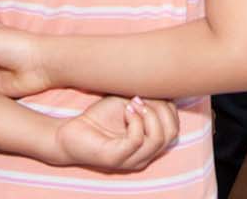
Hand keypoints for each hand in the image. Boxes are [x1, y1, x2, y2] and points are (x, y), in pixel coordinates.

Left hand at [54, 95, 179, 170]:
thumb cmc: (100, 117)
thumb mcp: (128, 102)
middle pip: (171, 134)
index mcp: (149, 144)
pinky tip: (126, 111)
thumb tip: (164, 88)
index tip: (150, 92)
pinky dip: (135, 121)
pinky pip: (137, 141)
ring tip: (133, 103)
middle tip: (141, 97)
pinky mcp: (116, 159)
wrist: (71, 130)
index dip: (168, 107)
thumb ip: (147, 98)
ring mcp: (131, 160)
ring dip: (149, 114)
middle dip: (161, 110)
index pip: (174, 128)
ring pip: (158, 139)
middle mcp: (144, 155)